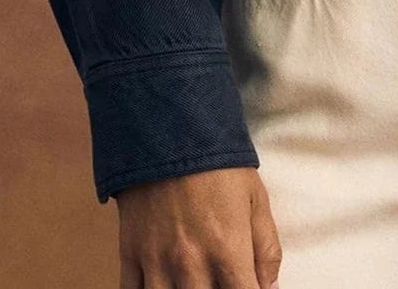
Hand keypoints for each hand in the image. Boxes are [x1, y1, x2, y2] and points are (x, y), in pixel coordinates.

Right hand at [116, 165, 281, 287]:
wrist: (169, 125)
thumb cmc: (218, 162)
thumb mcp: (255, 198)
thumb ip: (266, 249)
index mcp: (227, 249)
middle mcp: (191, 262)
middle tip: (219, 280)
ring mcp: (157, 261)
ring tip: (192, 282)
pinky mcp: (130, 253)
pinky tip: (162, 286)